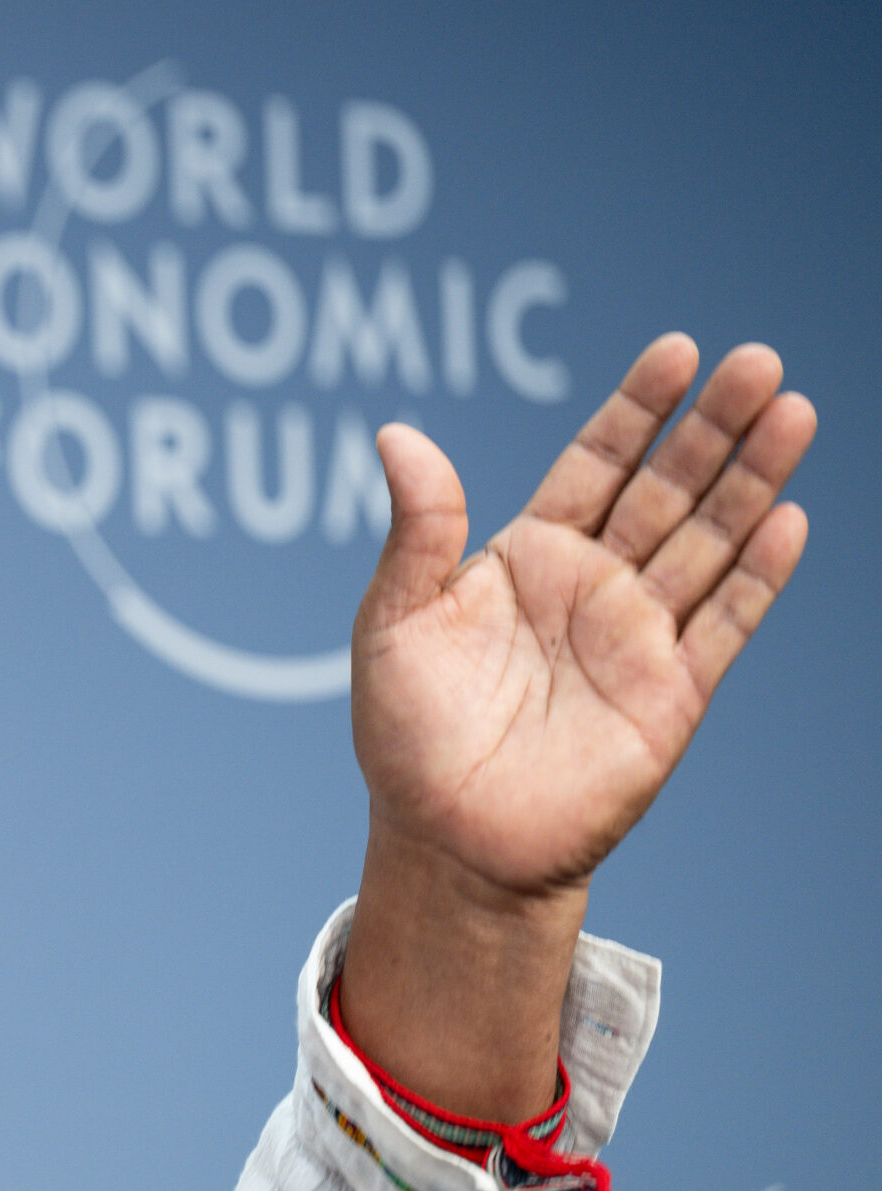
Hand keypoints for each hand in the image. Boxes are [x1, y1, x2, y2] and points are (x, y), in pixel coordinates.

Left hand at [339, 335, 811, 1117]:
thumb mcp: (395, 621)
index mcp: (527, 559)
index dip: (637, 409)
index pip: (595, 464)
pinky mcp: (671, 696)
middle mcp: (592, 587)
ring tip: (794, 411)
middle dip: (714, 427)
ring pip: (709, 542)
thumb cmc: (407, 734)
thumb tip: (397, 434)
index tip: (676, 349)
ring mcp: (637, 638)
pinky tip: (789, 519)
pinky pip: (724, 625)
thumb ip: (416, 531)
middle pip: (669, 488)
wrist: (447, 841)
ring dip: (753, 481)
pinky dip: (757, 576)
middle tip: (759, 360)